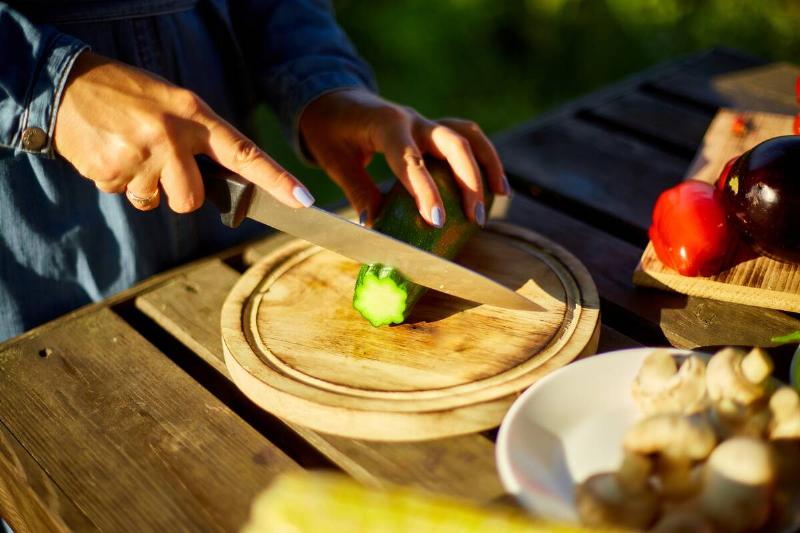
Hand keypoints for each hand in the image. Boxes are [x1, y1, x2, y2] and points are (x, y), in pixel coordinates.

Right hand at [54, 51, 313, 211]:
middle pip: (192, 200)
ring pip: (156, 202)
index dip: (276, 180)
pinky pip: (124, 195)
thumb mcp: (173, 104)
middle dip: (179, 194)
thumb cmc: (130, 97)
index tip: (303, 201)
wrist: (66, 84)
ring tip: (131, 152)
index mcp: (193, 115)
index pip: (244, 153)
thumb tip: (221, 185)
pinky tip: (111, 154)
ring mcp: (139, 155)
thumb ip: (199, 140)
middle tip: (160, 164)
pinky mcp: (110, 171)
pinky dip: (119, 182)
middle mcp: (170, 135)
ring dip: (145, 187)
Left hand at [299, 88, 508, 226]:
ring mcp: (426, 122)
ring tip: (500, 198)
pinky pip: (467, 138)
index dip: (426, 191)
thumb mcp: (334, 161)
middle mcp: (412, 120)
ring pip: (468, 136)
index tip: (438, 221)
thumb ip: (357, 191)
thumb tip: (374, 227)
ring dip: (487, 166)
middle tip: (476, 219)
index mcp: (385, 125)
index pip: (411, 160)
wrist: (332, 99)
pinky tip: (496, 186)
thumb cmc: (330, 131)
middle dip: (469, 181)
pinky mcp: (433, 128)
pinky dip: (485, 159)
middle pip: (452, 144)